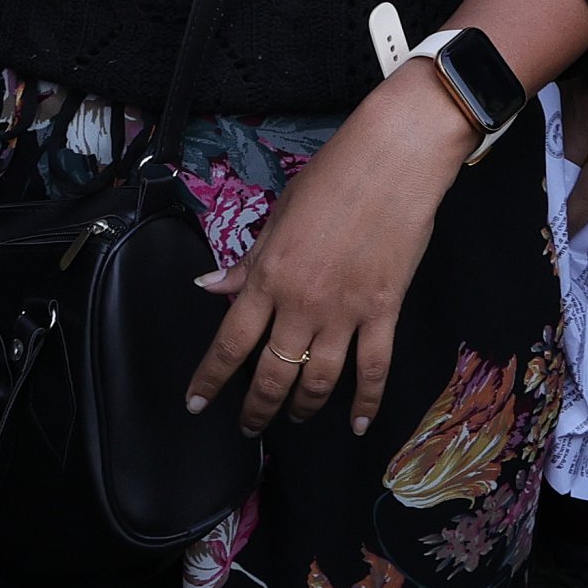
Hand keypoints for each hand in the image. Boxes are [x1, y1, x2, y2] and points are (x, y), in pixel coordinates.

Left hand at [189, 68, 468, 433]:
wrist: (391, 161)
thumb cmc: (331, 179)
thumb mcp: (277, 217)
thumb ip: (246, 262)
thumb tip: (207, 287)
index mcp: (268, 276)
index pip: (230, 343)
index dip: (210, 380)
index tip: (195, 403)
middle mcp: (301, 302)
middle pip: (272, 373)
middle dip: (256, 408)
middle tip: (248, 426)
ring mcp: (345, 312)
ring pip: (319, 380)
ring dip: (302, 408)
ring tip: (295, 419)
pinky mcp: (384, 312)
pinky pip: (373, 370)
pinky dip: (365, 402)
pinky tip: (357, 423)